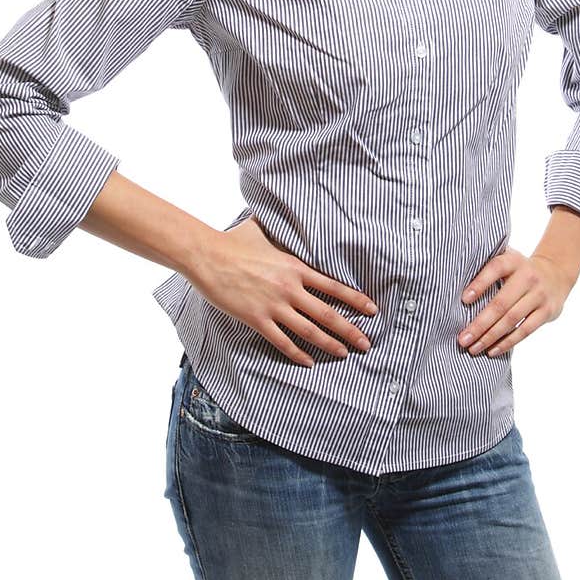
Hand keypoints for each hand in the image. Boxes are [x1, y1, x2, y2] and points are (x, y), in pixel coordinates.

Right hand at [190, 215, 377, 368]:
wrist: (207, 255)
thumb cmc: (234, 241)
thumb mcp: (264, 231)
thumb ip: (281, 232)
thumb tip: (286, 217)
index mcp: (295, 267)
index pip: (334, 286)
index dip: (355, 300)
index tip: (372, 310)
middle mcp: (290, 288)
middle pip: (327, 313)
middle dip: (350, 330)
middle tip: (367, 343)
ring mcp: (273, 305)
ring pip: (309, 331)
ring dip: (330, 344)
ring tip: (345, 354)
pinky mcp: (256, 319)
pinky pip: (282, 341)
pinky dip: (297, 354)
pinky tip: (308, 362)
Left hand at [457, 247, 575, 356]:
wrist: (556, 273)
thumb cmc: (518, 270)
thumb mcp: (507, 259)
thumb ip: (486, 266)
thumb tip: (451, 283)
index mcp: (513, 261)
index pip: (495, 269)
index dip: (479, 284)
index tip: (463, 300)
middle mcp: (528, 277)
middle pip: (501, 303)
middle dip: (480, 323)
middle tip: (463, 339)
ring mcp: (539, 295)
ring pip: (511, 320)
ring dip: (490, 336)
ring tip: (473, 348)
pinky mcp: (547, 311)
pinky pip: (525, 330)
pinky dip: (507, 342)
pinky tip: (492, 350)